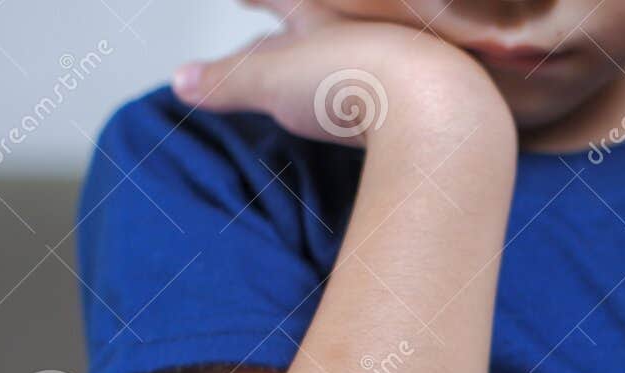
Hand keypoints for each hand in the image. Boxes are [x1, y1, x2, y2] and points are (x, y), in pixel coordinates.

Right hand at [171, 4, 502, 145]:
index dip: (259, 2)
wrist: (436, 109)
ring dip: (354, 51)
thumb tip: (181, 81)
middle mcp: (367, 26)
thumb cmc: (355, 82)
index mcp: (322, 14)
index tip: (243, 2)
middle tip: (293, 19)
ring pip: (373, 45)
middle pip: (329, 17)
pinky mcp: (442, 90)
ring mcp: (408, 55)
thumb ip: (226, 81)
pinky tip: (395, 107)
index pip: (280, 1)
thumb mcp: (272, 81)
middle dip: (306, 18)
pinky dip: (395, 87)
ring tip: (340, 59)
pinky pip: (411, 80)